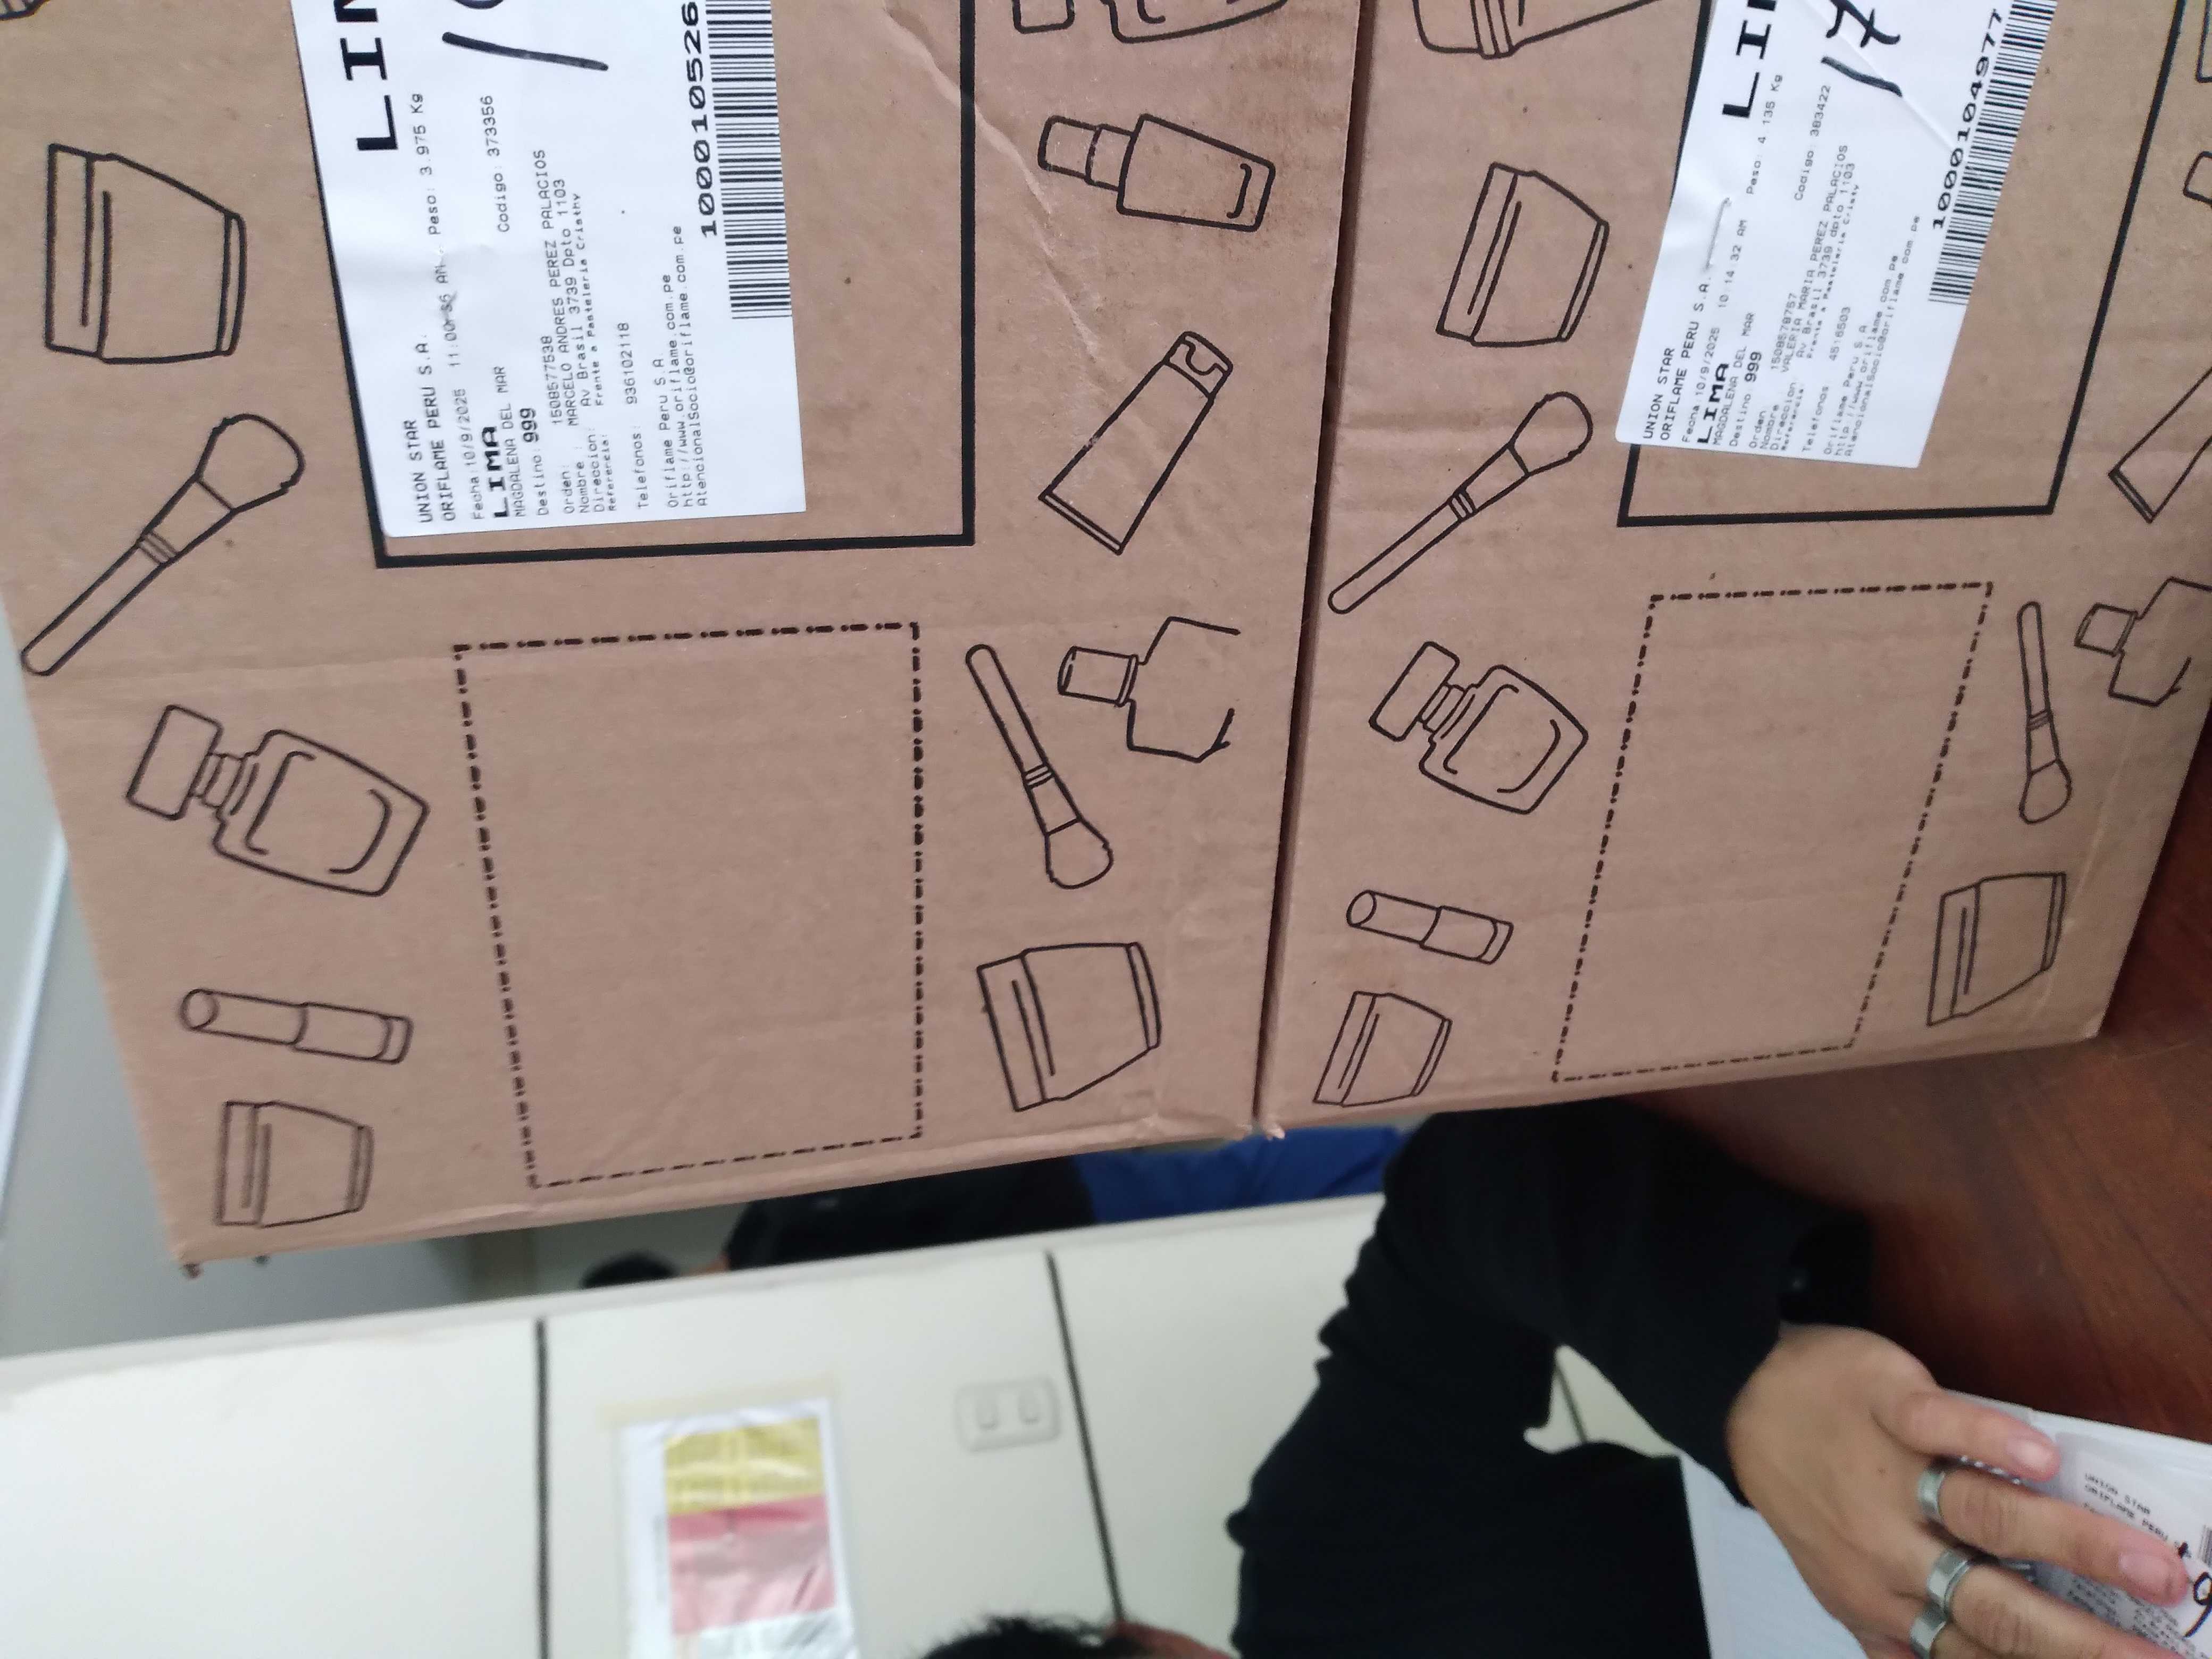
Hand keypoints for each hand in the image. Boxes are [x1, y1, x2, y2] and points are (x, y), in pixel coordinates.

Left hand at [1726, 1325, 2191, 1657]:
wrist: (1750, 1400)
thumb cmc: (1816, 1493)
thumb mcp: (1848, 1581)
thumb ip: (1905, 1636)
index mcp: (1890, 1602)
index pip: (1984, 1654)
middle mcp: (1892, 1550)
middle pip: (1997, 1606)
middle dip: (2083, 1641)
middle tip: (2162, 1655)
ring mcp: (1890, 1475)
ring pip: (1985, 1517)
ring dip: (2072, 1542)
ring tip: (2150, 1566)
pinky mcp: (1886, 1404)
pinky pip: (1937, 1422)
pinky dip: (1987, 1437)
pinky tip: (2040, 1456)